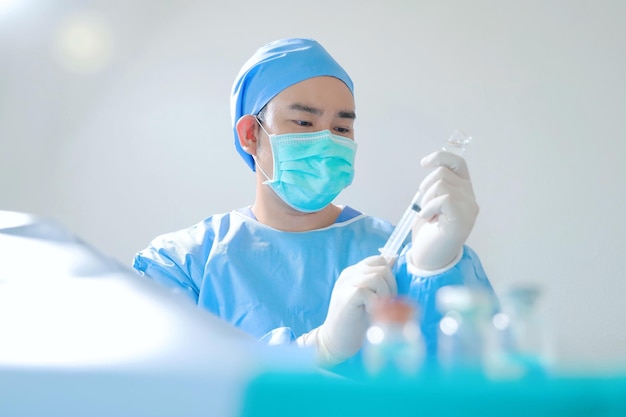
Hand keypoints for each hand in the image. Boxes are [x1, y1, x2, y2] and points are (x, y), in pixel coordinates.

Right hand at [296, 255, 396, 364]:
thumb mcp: (370, 297)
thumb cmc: (355, 321)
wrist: (335, 341)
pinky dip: (376, 303)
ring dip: (385, 294)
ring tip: (378, 309)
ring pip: (378, 277)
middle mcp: (349, 275)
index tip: (388, 294)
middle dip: (391, 286)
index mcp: (354, 273)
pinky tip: (371, 313)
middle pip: (382, 268)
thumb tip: (394, 260)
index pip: (379, 260)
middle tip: (385, 305)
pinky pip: (369, 291)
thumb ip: (379, 281)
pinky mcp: (347, 296)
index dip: (390, 275)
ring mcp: (346, 284)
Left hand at [409, 150, 478, 271]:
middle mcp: (470, 197)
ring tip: (430, 216)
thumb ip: (438, 186)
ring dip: (426, 200)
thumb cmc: (430, 231)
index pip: (458, 163)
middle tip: (427, 208)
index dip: (440, 157)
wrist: (430, 258)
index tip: (423, 164)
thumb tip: (431, 165)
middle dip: (426, 188)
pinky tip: (429, 220)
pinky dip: (429, 208)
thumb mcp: (432, 202)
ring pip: (441, 184)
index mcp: (463, 191)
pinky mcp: (462, 219)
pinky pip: (443, 199)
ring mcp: (468, 208)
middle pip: (443, 173)